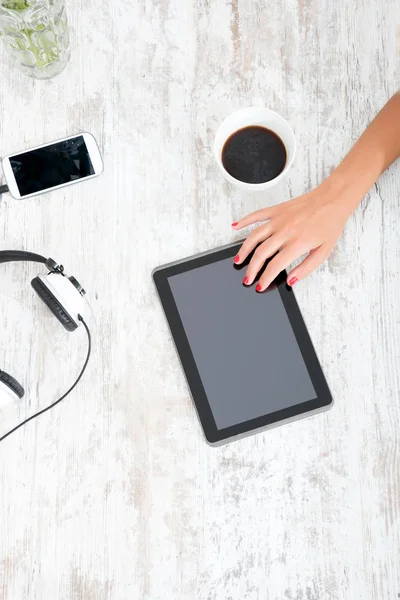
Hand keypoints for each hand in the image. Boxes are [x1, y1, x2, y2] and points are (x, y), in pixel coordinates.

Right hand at [232, 181, 351, 290]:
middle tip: (247, 278)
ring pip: (254, 237)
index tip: (260, 285)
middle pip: (261, 254)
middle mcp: (285, 231)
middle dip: (252, 269)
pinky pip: (256, 215)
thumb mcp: (324, 251)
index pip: (275, 266)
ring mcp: (278, 219)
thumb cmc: (330, 223)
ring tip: (238, 260)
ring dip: (244, 250)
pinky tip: (236, 226)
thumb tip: (291, 280)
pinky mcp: (277, 210)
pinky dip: (244, 221)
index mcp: (297, 243)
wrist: (333, 199)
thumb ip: (306, 268)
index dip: (265, 278)